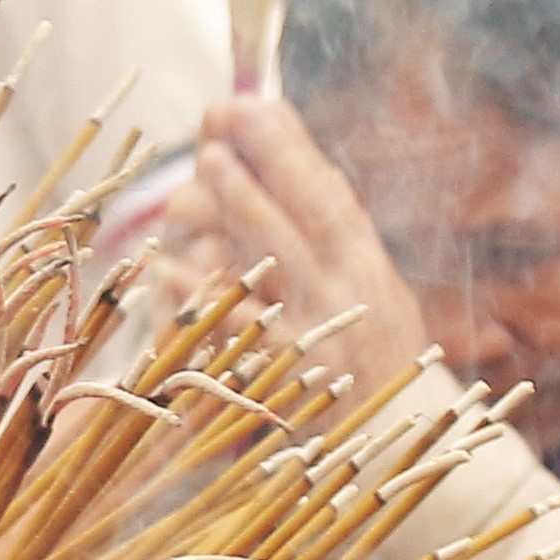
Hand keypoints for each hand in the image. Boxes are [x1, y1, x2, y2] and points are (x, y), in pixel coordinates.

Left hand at [157, 93, 437, 380]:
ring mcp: (315, 343)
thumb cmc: (363, 361)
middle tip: (224, 119)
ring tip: (204, 170)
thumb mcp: (358, 291)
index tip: (255, 102)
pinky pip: (231, 337)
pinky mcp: (278, 389)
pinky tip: (170, 266)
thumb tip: (276, 150)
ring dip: (240, 214)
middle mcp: (349, 302)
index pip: (332, 199)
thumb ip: (321, 231)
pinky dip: (200, 299)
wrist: (389, 457)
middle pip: (306, 222)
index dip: (291, 150)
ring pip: (273, 268)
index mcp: (368, 273)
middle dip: (265, 167)